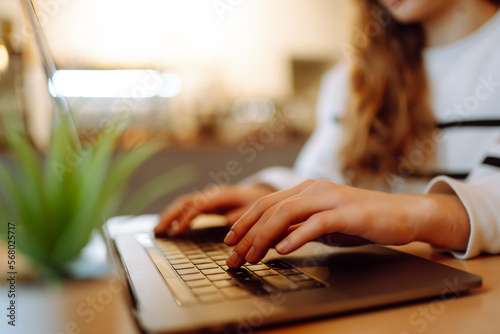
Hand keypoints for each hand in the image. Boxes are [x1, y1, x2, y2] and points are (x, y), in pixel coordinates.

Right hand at [155, 183, 274, 235]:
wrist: (259, 194)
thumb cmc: (258, 204)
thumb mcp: (256, 210)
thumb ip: (244, 216)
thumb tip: (228, 221)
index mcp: (223, 195)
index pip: (199, 205)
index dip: (187, 218)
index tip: (177, 232)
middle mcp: (212, 194)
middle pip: (186, 201)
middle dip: (171, 215)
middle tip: (159, 230)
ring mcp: (208, 197)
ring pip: (183, 203)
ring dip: (170, 215)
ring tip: (158, 230)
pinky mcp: (206, 203)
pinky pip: (187, 207)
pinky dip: (176, 215)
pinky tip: (170, 227)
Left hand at [224, 179, 469, 267]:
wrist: (403, 214)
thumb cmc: (361, 220)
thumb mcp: (323, 224)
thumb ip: (298, 228)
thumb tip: (271, 241)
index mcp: (306, 189)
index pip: (266, 203)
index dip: (243, 222)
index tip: (229, 242)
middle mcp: (315, 189)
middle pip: (270, 207)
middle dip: (247, 233)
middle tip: (233, 256)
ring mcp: (331, 198)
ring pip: (288, 212)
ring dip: (265, 236)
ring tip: (253, 256)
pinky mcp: (348, 212)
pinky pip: (316, 222)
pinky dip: (297, 235)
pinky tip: (283, 249)